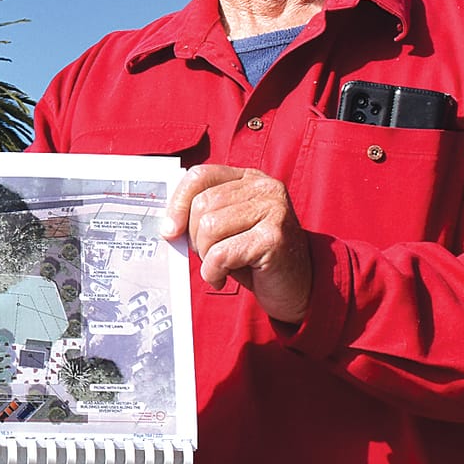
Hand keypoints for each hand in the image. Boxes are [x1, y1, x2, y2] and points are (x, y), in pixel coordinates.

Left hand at [159, 164, 312, 324]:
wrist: (296, 288)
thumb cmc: (255, 257)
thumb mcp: (228, 227)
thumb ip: (203, 214)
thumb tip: (167, 223)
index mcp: (249, 178)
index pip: (200, 175)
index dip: (177, 202)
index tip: (169, 229)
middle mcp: (265, 188)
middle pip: (201, 205)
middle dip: (194, 237)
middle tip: (209, 255)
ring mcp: (274, 210)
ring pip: (208, 228)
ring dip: (206, 256)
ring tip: (221, 265)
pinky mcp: (274, 238)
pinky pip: (221, 254)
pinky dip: (214, 272)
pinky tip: (224, 278)